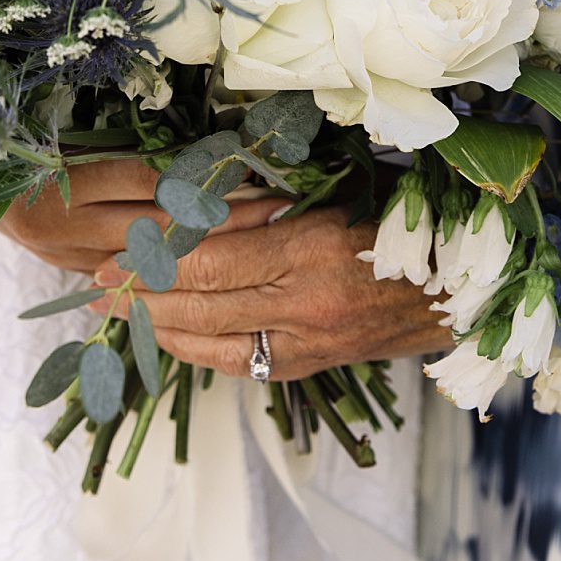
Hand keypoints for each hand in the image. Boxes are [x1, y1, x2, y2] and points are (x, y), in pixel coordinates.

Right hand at [1, 158, 286, 275]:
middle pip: (160, 226)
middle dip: (225, 219)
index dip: (208, 175)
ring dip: (209, 250)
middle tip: (277, 207)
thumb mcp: (81, 132)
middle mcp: (65, 222)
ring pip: (150, 260)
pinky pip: (130, 278)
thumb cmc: (34, 139)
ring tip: (261, 236)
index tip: (257, 168)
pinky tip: (219, 266)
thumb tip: (212, 149)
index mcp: (67, 176)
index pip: (153, 180)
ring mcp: (64, 254)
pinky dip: (175, 270)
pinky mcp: (68, 272)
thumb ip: (137, 148)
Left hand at [93, 205, 452, 380]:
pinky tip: (171, 336)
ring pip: (213, 343)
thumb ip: (277, 206)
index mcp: (315, 250)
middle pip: (201, 305)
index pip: (212, 262)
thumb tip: (200, 206)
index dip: (154, 262)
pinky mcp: (315, 364)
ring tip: (117, 313)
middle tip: (93, 286)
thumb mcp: (345, 196)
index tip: (114, 253)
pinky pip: (241, 363)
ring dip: (157, 328)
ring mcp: (311, 342)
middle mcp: (308, 304)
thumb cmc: (410, 226)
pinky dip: (198, 350)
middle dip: (140, 297)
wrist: (467, 290)